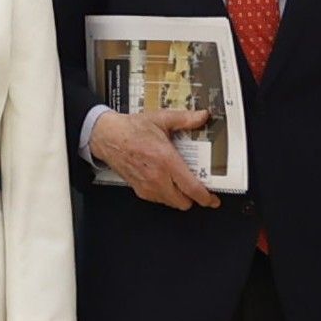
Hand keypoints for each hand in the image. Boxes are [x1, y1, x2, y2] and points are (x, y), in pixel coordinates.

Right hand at [88, 104, 220, 210]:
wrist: (107, 136)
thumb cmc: (131, 129)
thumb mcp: (162, 119)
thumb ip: (185, 119)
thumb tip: (202, 116)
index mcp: (166, 160)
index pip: (191, 188)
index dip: (206, 197)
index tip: (213, 199)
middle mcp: (158, 177)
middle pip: (184, 202)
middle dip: (194, 199)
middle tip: (199, 188)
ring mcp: (147, 186)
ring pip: (172, 203)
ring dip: (180, 197)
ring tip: (182, 182)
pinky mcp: (139, 190)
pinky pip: (159, 200)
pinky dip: (166, 195)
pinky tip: (167, 181)